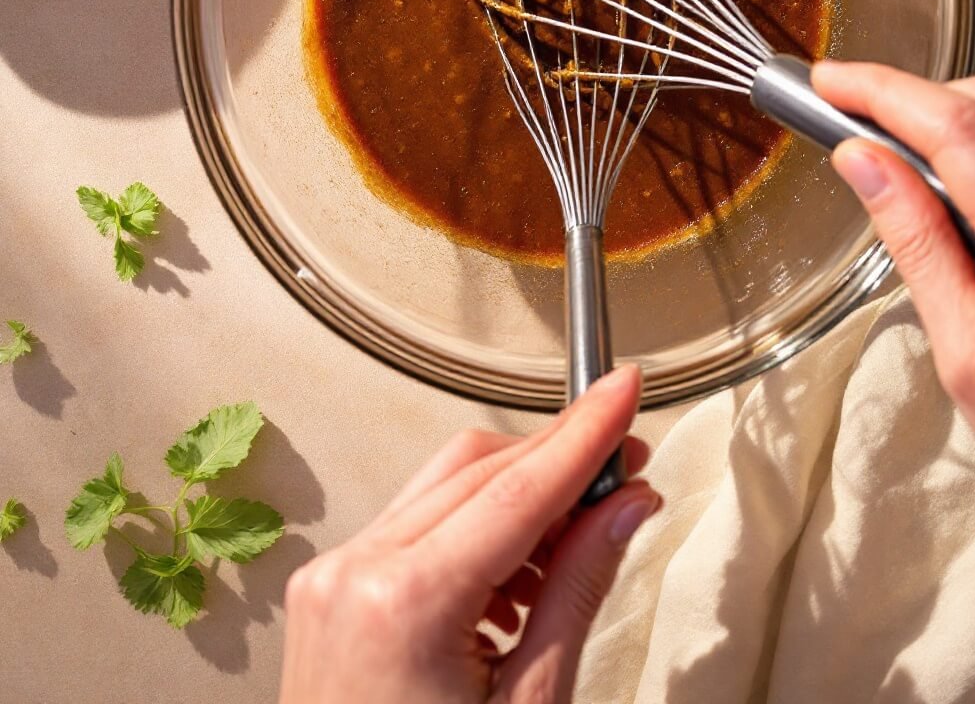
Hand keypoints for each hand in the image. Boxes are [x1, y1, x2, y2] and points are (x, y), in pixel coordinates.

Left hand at [279, 366, 658, 703]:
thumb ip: (576, 593)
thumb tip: (625, 511)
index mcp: (402, 605)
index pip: (517, 488)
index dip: (583, 434)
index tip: (623, 389)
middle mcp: (354, 573)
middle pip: (478, 469)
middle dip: (558, 462)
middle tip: (627, 473)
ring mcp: (332, 579)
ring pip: (445, 487)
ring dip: (518, 495)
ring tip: (580, 540)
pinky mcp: (328, 592)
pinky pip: (413, 525)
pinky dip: (474, 530)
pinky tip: (519, 575)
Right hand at [813, 61, 974, 525]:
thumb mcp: (968, 358)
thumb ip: (917, 244)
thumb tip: (862, 161)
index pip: (957, 128)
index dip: (883, 92)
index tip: (832, 84)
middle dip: (913, 98)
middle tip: (851, 120)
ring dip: (960, 115)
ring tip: (905, 159)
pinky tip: (972, 183)